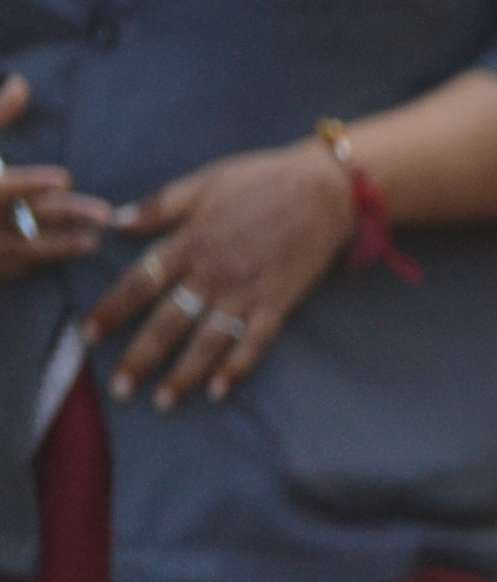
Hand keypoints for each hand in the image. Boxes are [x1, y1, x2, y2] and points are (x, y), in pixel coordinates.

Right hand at [0, 76, 109, 284]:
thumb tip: (23, 84)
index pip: (1, 187)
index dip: (29, 183)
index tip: (64, 178)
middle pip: (22, 217)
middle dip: (64, 215)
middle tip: (105, 213)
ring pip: (20, 249)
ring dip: (59, 247)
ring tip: (93, 241)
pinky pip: (5, 268)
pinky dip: (32, 264)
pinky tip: (58, 258)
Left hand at [82, 142, 353, 410]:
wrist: (323, 191)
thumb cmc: (261, 180)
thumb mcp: (202, 183)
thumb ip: (159, 206)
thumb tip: (116, 223)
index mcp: (190, 241)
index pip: (141, 281)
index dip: (112, 309)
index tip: (89, 334)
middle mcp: (213, 272)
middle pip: (168, 321)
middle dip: (140, 356)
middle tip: (119, 388)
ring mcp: (247, 291)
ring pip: (208, 340)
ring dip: (183, 374)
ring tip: (162, 402)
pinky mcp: (279, 302)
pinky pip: (255, 341)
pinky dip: (237, 367)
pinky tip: (219, 392)